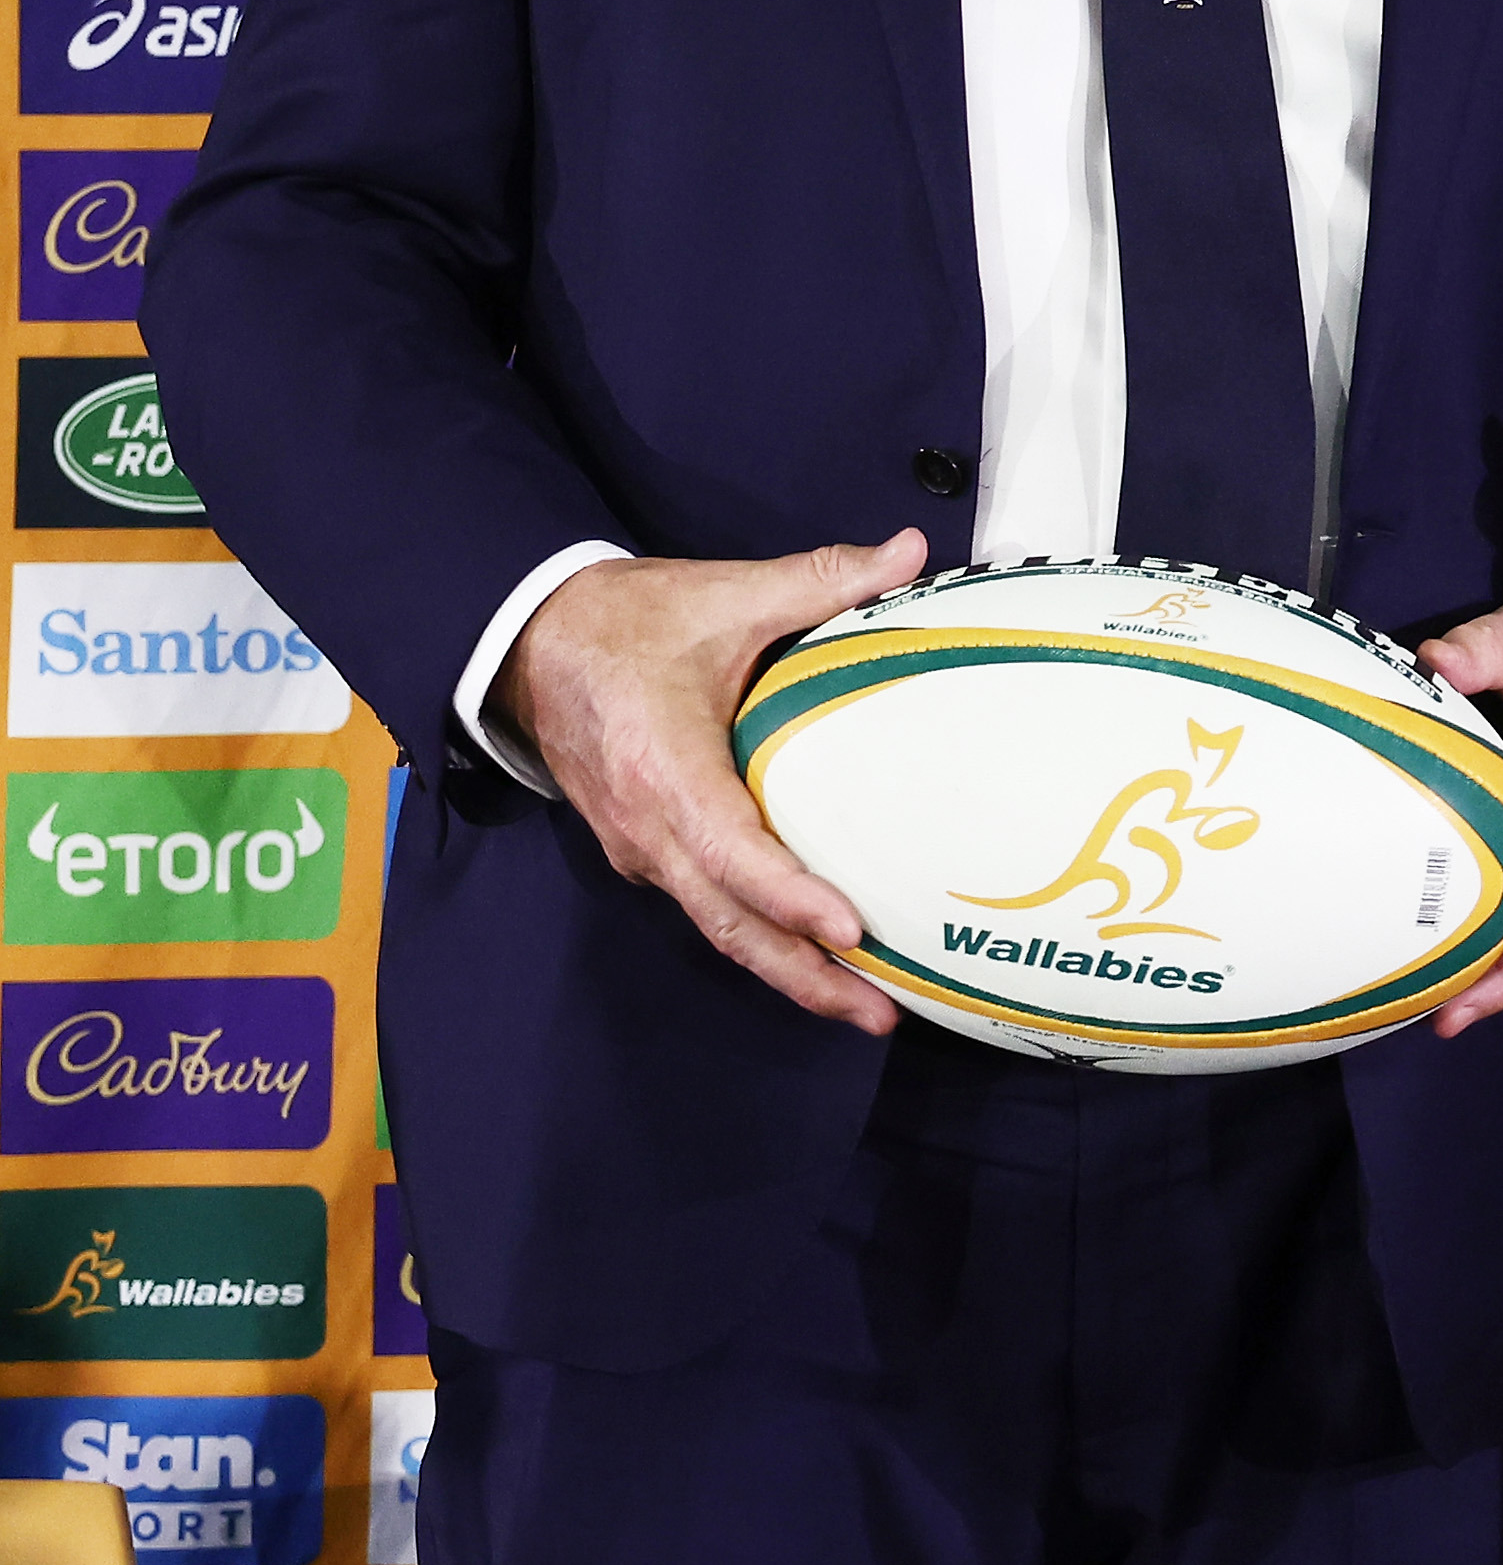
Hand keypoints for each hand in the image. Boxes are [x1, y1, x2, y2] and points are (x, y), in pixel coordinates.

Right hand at [497, 529, 929, 1032]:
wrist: (529, 642)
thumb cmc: (627, 622)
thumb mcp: (725, 593)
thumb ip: (822, 579)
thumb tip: (911, 550)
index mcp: (664, 770)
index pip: (733, 852)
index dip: (790, 896)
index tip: (848, 929)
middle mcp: (647, 829)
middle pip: (730, 923)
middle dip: (803, 976)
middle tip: (878, 1013)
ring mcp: (640, 849)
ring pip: (718, 926)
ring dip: (785, 969)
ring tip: (863, 1006)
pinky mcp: (643, 850)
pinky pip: (706, 906)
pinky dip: (760, 936)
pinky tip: (814, 953)